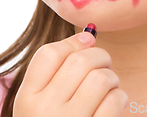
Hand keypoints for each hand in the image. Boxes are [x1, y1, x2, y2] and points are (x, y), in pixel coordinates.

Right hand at [13, 31, 127, 116]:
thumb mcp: (40, 102)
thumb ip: (56, 70)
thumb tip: (88, 37)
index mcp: (27, 99)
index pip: (49, 54)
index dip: (73, 42)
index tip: (88, 42)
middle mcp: (44, 112)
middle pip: (79, 61)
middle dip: (99, 56)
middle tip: (103, 63)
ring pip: (101, 78)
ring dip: (111, 77)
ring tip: (108, 85)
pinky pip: (115, 101)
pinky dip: (119, 97)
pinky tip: (112, 102)